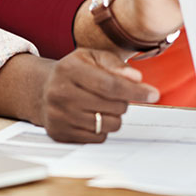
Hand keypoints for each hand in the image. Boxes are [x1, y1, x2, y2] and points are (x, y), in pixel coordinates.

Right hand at [38, 48, 158, 142]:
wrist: (42, 89)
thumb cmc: (74, 70)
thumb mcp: (93, 57)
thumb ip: (115, 65)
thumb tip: (136, 77)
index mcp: (70, 69)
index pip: (110, 85)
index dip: (135, 91)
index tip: (153, 94)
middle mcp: (61, 93)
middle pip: (112, 106)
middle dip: (123, 101)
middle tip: (115, 94)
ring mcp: (59, 116)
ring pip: (108, 125)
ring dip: (114, 116)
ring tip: (103, 104)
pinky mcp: (60, 134)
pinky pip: (98, 138)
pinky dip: (102, 128)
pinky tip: (92, 115)